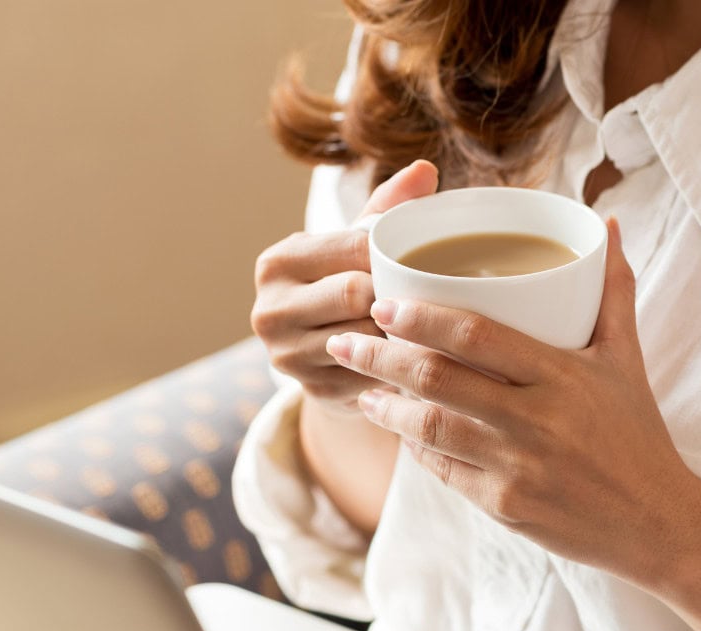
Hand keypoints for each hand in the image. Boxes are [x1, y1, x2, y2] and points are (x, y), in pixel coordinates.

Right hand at [251, 160, 438, 414]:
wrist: (322, 357)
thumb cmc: (345, 284)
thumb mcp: (355, 244)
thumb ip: (387, 207)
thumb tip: (425, 169)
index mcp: (278, 262)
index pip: (350, 248)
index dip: (392, 253)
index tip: (423, 257)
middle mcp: (270, 310)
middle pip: (354, 294)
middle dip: (394, 294)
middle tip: (430, 292)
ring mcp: (286, 356)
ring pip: (365, 338)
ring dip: (399, 332)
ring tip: (426, 323)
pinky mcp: (312, 391)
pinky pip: (371, 375)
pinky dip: (396, 365)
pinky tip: (414, 356)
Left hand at [325, 219, 700, 585]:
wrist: (657, 522)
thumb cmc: (637, 433)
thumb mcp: (627, 358)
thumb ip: (613, 291)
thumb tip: (605, 225)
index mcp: (561, 375)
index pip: (476, 335)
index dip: (421, 317)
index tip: (384, 303)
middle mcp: (535, 420)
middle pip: (436, 379)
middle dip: (379, 357)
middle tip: (344, 339)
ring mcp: (515, 467)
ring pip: (427, 429)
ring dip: (384, 406)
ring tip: (359, 386)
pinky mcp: (503, 507)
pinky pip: (442, 470)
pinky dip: (414, 448)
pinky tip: (399, 431)